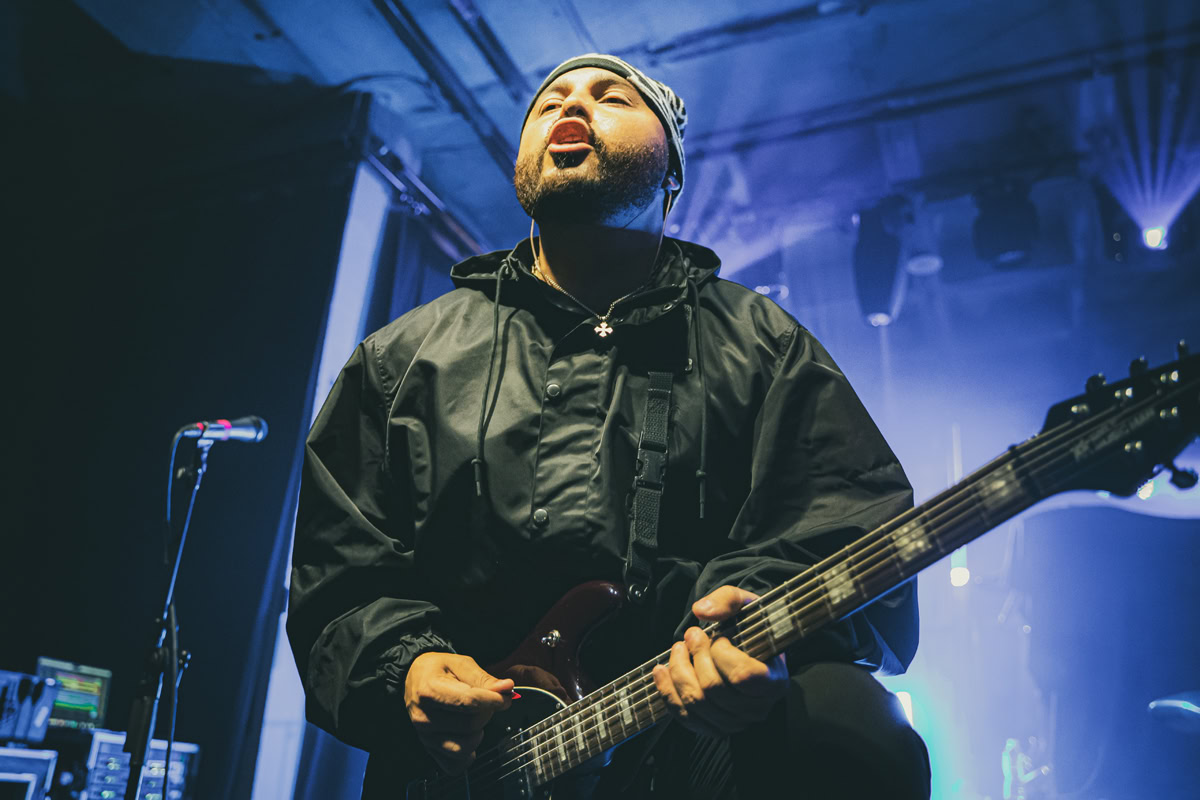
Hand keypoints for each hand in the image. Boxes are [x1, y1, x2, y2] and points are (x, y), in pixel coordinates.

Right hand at [404, 652, 513, 773]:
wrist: (414, 679)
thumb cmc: (437, 670)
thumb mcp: (460, 664)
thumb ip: (483, 678)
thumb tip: (506, 687)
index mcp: (429, 691)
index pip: (469, 702)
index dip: (493, 700)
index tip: (504, 697)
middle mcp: (424, 717)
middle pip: (470, 724)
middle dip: (487, 713)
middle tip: (488, 702)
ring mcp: (426, 736)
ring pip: (464, 747)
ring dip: (479, 733)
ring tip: (476, 718)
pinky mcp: (430, 749)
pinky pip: (455, 765)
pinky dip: (468, 755)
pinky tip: (469, 737)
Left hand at [652, 585, 787, 736]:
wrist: (747, 648)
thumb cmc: (748, 628)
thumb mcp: (745, 605)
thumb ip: (727, 600)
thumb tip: (702, 611)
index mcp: (774, 682)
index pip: (743, 676)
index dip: (722, 654)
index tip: (717, 637)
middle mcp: (757, 708)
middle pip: (714, 689)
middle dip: (695, 656)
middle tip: (691, 635)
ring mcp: (735, 722)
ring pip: (696, 703)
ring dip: (678, 671)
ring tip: (677, 649)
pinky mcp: (712, 727)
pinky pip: (684, 716)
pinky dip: (667, 692)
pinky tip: (661, 670)